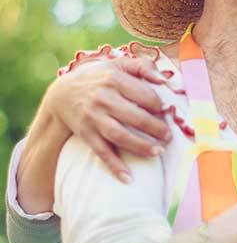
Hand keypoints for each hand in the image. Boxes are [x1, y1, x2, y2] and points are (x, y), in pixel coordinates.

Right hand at [44, 56, 171, 180]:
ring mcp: (93, 117)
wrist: (62, 93)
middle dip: (155, 128)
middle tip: (168, 136)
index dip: (159, 105)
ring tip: (158, 152)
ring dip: (141, 146)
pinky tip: (128, 178)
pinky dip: (114, 166)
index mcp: (114, 79)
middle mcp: (103, 98)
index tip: (166, 112)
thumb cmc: (99, 78)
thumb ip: (143, 66)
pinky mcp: (86, 133)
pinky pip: (102, 151)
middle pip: (135, 117)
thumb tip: (165, 80)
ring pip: (120, 135)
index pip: (144, 95)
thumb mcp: (118, 64)